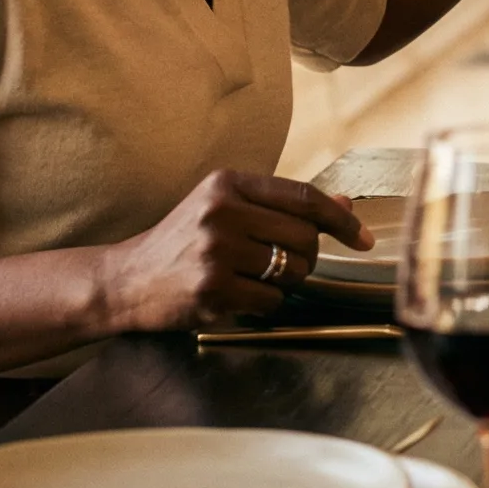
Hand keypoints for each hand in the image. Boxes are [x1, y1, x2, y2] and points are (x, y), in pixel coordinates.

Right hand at [95, 170, 370, 330]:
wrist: (125, 281)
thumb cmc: (183, 242)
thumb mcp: (227, 209)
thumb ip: (282, 205)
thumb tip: (343, 204)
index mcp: (228, 183)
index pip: (304, 197)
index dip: (341, 220)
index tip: (363, 238)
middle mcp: (222, 211)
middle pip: (305, 237)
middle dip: (306, 257)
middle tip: (283, 265)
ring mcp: (215, 250)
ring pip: (292, 270)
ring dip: (285, 282)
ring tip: (253, 278)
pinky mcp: (211, 289)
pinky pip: (271, 300)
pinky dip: (265, 304)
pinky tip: (237, 296)